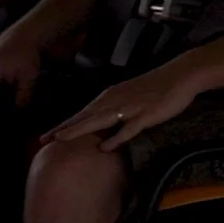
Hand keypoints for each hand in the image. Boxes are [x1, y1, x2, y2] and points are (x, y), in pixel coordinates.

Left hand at [46, 61, 199, 151]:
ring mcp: (129, 107)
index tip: (46, 136)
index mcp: (110, 96)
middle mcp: (114, 100)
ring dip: (79, 130)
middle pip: (84, 117)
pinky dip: (115, 137)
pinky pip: (128, 128)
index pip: (82, 113)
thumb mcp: (129, 96)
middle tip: (42, 140)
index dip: (64, 125)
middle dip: (63, 129)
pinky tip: (104, 147)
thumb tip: (102, 123)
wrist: (180, 75)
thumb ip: (115, 109)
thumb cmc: (156, 86)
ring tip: (61, 140)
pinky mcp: (145, 114)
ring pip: (99, 120)